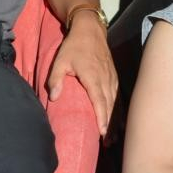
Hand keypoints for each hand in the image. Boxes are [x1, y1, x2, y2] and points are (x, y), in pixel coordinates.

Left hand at [47, 12, 117, 136]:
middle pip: (110, 105)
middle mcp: (105, 78)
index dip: (102, 117)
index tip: (102, 132)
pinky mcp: (113, 75)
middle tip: (107, 143)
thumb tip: (54, 98)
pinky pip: (117, 95)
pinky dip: (118, 108)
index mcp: (93, 76)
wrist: (90, 29)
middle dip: (109, 124)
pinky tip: (117, 119)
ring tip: (112, 136)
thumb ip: (56, 79)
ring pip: (115, 101)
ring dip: (114, 119)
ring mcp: (111, 77)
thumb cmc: (74, 46)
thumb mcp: (60, 60)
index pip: (99, 101)